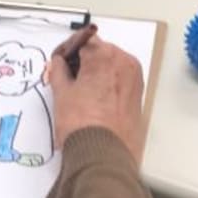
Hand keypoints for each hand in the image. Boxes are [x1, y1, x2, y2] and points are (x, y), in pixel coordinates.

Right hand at [49, 37, 144, 163]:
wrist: (103, 156)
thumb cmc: (82, 124)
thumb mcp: (61, 92)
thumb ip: (58, 70)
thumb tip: (59, 63)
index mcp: (105, 55)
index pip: (82, 40)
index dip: (67, 50)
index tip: (59, 61)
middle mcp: (124, 63)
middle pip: (99, 52)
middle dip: (83, 62)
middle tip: (66, 78)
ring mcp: (134, 80)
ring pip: (110, 67)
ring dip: (95, 74)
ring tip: (79, 93)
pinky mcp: (139, 97)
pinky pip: (119, 82)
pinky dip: (107, 85)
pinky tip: (93, 101)